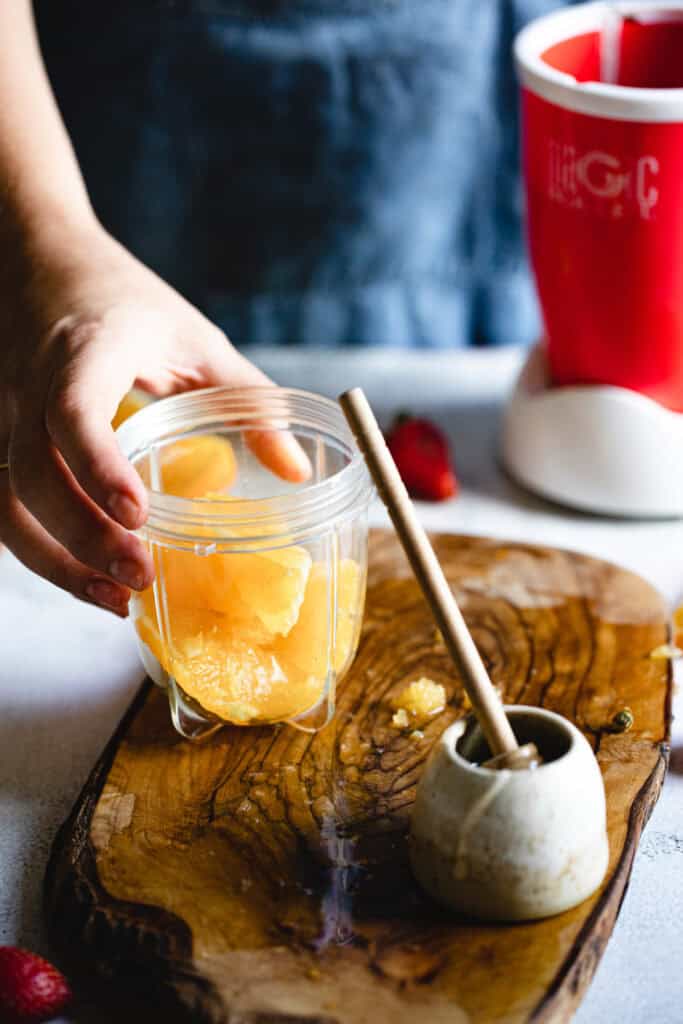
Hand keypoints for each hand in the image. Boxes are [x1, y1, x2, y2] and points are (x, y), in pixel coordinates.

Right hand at [0, 221, 308, 615]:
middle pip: (32, 475)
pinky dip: (40, 548)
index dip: (98, 466)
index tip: (138, 515)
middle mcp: (28, 384)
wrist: (37, 257)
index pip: (72, 411)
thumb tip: (296, 471)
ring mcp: (1, 412)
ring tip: (115, 599)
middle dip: (83, 538)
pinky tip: (85, 575)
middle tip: (142, 578)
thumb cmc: (123, 299)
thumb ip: (246, 400)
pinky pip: (3, 504)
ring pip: (6, 502)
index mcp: (83, 351)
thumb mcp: (195, 338)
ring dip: (55, 560)